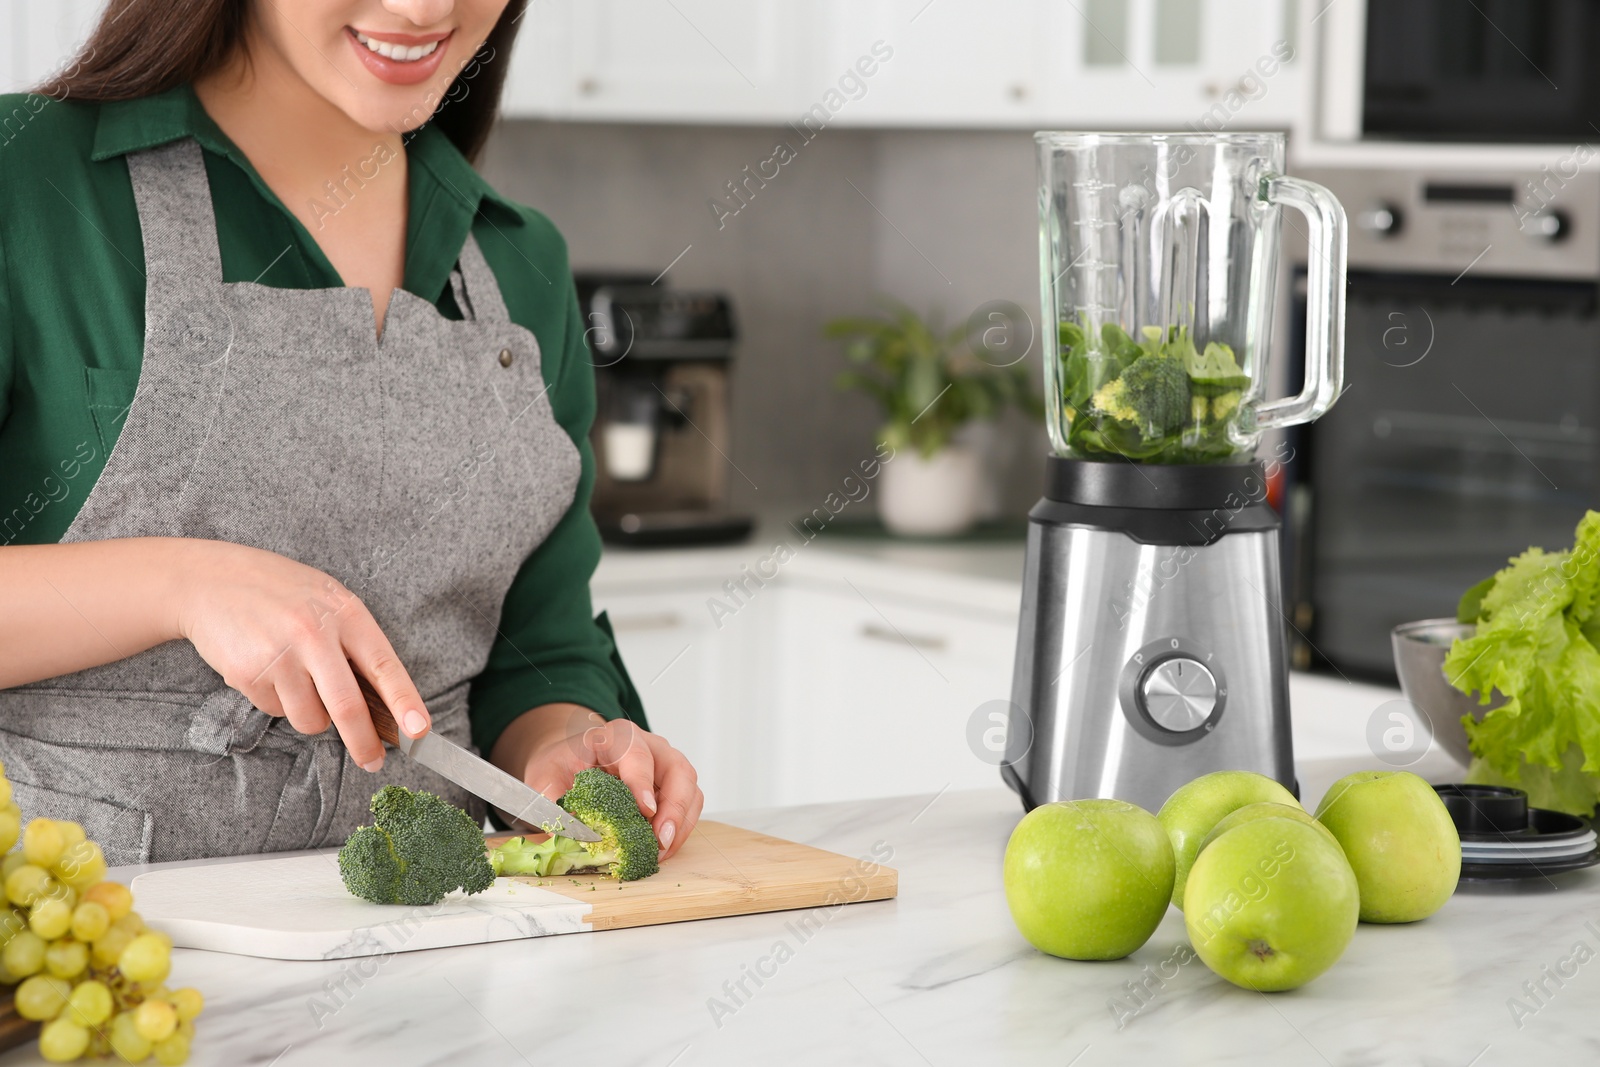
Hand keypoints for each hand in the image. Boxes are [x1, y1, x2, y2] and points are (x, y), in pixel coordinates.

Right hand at [173, 539, 428, 769]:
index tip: (419, 730)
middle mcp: (314, 634)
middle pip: (347, 707)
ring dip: (311, 715)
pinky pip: (275, 710)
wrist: (210, 579)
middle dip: (364, 743)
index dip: (406, 701)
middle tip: (373, 761)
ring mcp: (279, 656)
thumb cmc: (280, 592)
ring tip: (297, 678)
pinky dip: (277, 700)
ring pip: (310, 718)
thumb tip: (382, 701)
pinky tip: (267, 667)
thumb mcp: (327, 600)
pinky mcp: (248, 674)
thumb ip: (353, 641)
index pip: (384, 665)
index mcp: (345, 613)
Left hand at [491, 704, 703, 859]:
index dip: (642, 782)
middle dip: (674, 808)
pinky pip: (689, 806)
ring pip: (690, 790)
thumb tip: (562, 829)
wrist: (572, 761)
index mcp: (617, 736)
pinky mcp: (672, 787)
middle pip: (677, 770)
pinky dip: (680, 830)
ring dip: (680, 824)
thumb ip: (549, 799)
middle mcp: (650, 746)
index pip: (637, 754)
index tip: (645, 810)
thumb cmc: (563, 765)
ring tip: (660, 852)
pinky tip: (660, 849)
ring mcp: (666, 766)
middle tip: (660, 840)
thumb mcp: (546, 776)